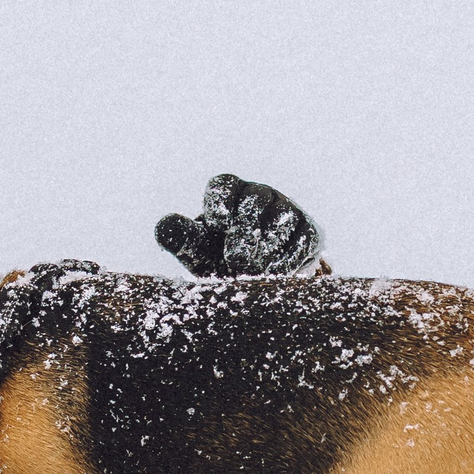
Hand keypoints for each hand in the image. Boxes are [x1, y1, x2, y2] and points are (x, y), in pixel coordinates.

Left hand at [155, 173, 323, 278]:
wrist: (257, 287)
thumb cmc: (221, 261)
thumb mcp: (198, 252)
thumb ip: (179, 238)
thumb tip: (163, 225)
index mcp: (229, 194)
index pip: (223, 186)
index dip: (220, 202)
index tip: (217, 226)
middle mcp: (260, 195)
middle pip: (255, 198)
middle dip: (245, 230)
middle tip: (235, 260)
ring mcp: (288, 210)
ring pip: (282, 216)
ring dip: (266, 247)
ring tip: (252, 272)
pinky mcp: (310, 232)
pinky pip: (303, 238)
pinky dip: (287, 259)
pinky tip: (273, 276)